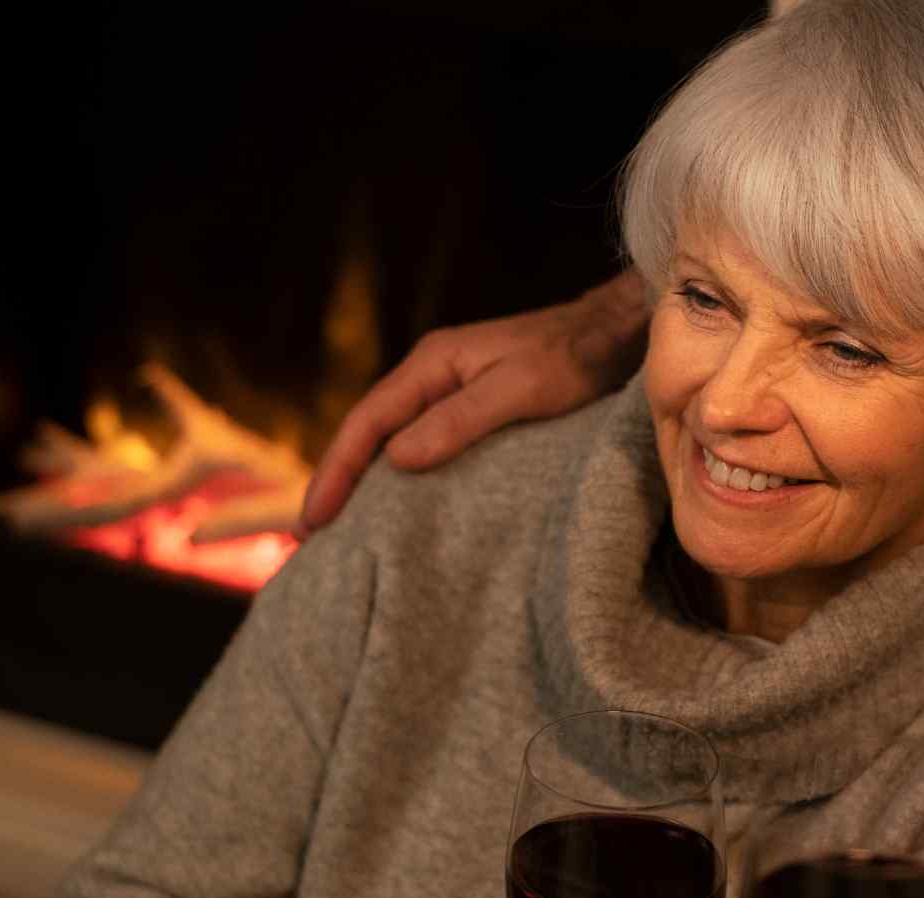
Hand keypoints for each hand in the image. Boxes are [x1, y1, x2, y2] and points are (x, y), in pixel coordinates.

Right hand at [298, 270, 648, 533]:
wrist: (615, 333)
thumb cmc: (574, 358)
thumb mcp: (521, 388)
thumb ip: (461, 419)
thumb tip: (397, 459)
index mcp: (432, 364)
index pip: (367, 422)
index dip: (336, 471)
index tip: (314, 519)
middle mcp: (432, 375)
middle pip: (369, 433)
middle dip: (337, 481)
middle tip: (308, 537)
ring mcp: (452, 390)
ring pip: (392, 440)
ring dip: (364, 482)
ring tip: (342, 530)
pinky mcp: (474, 408)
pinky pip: (423, 444)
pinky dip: (402, 476)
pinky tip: (400, 504)